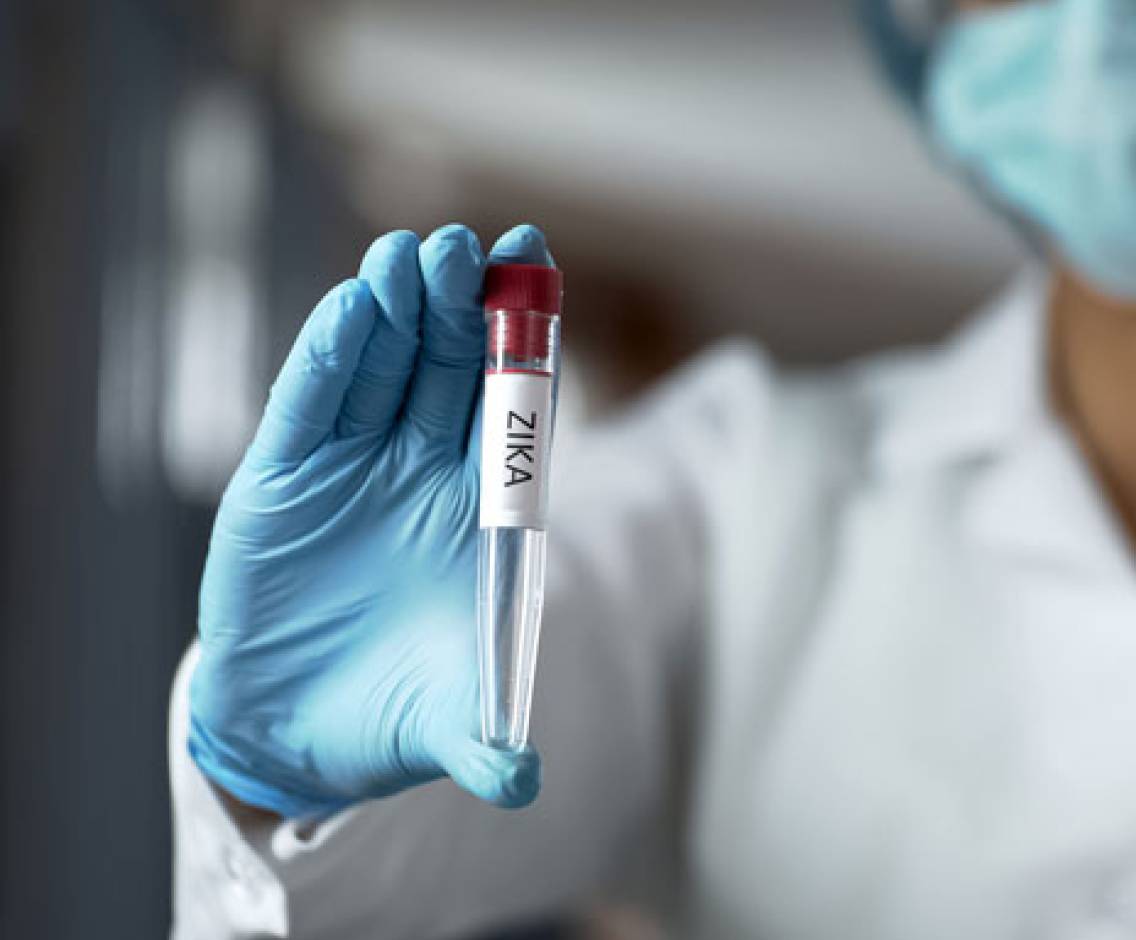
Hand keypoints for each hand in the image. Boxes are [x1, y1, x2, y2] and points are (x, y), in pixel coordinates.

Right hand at [189, 224, 554, 817]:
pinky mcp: (284, 481)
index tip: (539, 267)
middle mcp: (422, 475)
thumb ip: (487, 743)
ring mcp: (353, 471)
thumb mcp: (450, 724)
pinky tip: (352, 312)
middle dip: (461, 307)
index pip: (514, 409)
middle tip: (470, 247)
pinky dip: (330, 361)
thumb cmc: (395, 714)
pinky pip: (312, 408)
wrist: (300, 736)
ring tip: (412, 256)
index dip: (525, 341)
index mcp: (482, 511)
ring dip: (397, 312)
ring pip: (384, 371)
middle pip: (451, 371)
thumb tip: (522, 783)